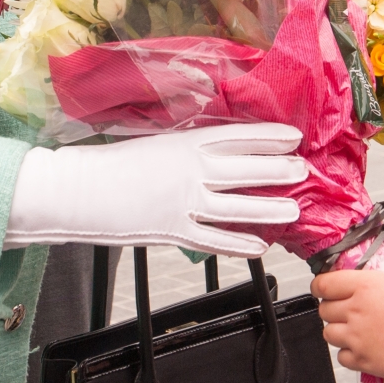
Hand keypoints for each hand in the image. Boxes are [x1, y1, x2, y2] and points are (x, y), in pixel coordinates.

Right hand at [3, 122, 305, 256]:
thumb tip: (220, 149)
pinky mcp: (175, 231)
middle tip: (300, 171)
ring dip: (270, 209)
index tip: (293, 137)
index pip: (240, 137)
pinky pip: (216, 239)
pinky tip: (259, 245)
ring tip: (292, 209)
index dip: (270, 138)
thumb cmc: (115, 162)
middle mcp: (191, 171)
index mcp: (186, 143)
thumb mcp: (157, 143)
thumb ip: (189, 147)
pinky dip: (240, 243)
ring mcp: (185, 202)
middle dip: (279, 171)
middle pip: (247, 170)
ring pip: (239, 206)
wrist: (82, 190)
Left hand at [313, 244, 383, 378]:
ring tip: (351, 328)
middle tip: (343, 307)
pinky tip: (360, 348)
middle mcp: (355, 310)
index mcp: (366, 286)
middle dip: (331, 307)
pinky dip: (347, 353)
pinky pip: (341, 357)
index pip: (325, 283)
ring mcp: (355, 336)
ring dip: (337, 330)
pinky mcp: (361, 360)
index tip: (323, 286)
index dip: (321, 284)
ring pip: (328, 333)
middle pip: (324, 308)